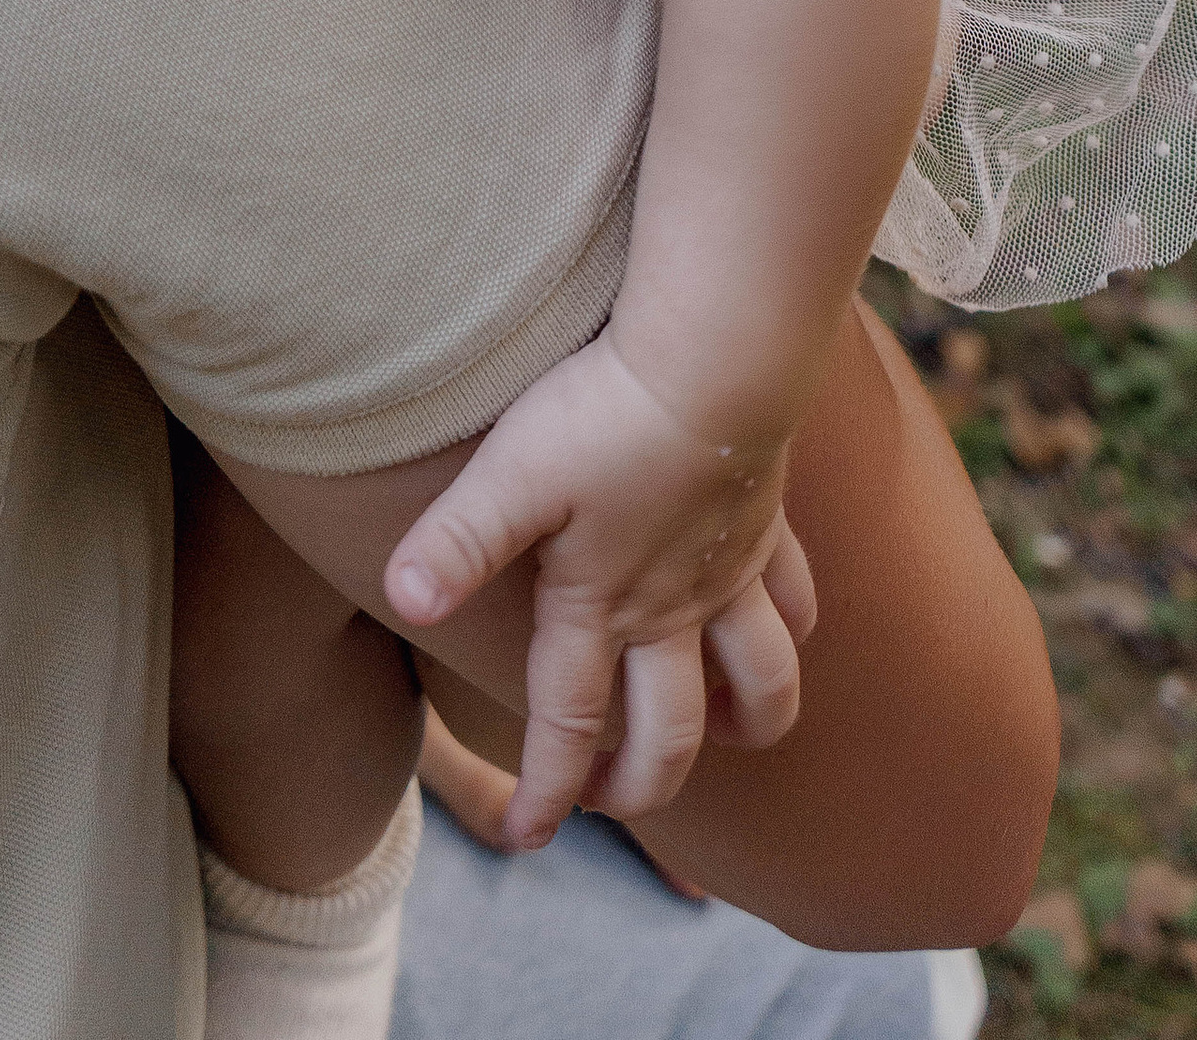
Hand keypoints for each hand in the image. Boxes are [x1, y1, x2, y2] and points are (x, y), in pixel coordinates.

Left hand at [382, 331, 810, 846]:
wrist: (713, 360)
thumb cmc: (603, 415)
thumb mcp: (511, 476)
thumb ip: (458, 542)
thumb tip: (401, 603)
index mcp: (600, 606)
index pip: (567, 720)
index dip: (545, 787)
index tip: (525, 837)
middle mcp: (672, 609)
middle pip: (672, 730)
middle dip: (644, 783)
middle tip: (614, 803)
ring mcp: (731, 572)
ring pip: (762, 683)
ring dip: (748, 724)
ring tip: (728, 738)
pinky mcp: (768, 523)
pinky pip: (795, 599)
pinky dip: (793, 629)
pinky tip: (784, 630)